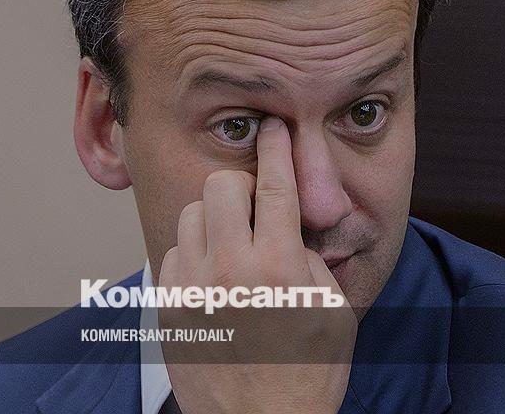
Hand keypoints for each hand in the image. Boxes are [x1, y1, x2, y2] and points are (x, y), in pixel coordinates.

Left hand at [158, 116, 356, 413]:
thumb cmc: (308, 375)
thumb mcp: (334, 311)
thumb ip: (311, 257)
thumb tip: (289, 225)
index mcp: (280, 269)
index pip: (277, 186)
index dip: (278, 148)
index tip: (274, 129)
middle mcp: (231, 272)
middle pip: (223, 185)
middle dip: (244, 185)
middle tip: (256, 204)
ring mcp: (193, 289)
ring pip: (192, 214)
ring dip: (216, 218)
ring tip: (234, 245)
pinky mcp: (170, 307)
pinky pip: (173, 252)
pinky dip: (194, 253)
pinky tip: (214, 276)